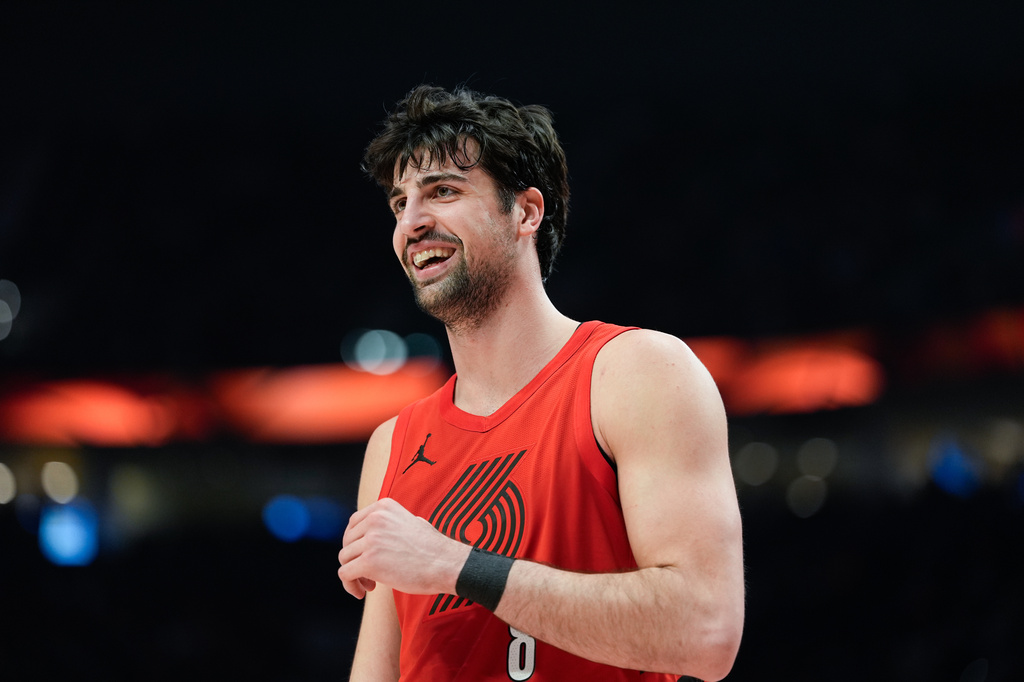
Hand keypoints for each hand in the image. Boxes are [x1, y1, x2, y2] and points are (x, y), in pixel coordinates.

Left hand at [338, 497, 470, 598]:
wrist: (447, 564)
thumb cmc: (433, 549)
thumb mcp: (412, 521)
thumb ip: (390, 523)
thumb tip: (372, 532)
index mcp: (383, 507)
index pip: (353, 524)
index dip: (356, 544)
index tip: (366, 556)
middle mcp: (375, 519)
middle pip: (347, 542)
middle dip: (355, 559)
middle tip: (370, 574)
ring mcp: (371, 539)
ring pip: (344, 558)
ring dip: (355, 574)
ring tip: (371, 583)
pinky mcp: (369, 561)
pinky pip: (345, 574)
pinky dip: (351, 586)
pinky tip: (364, 592)